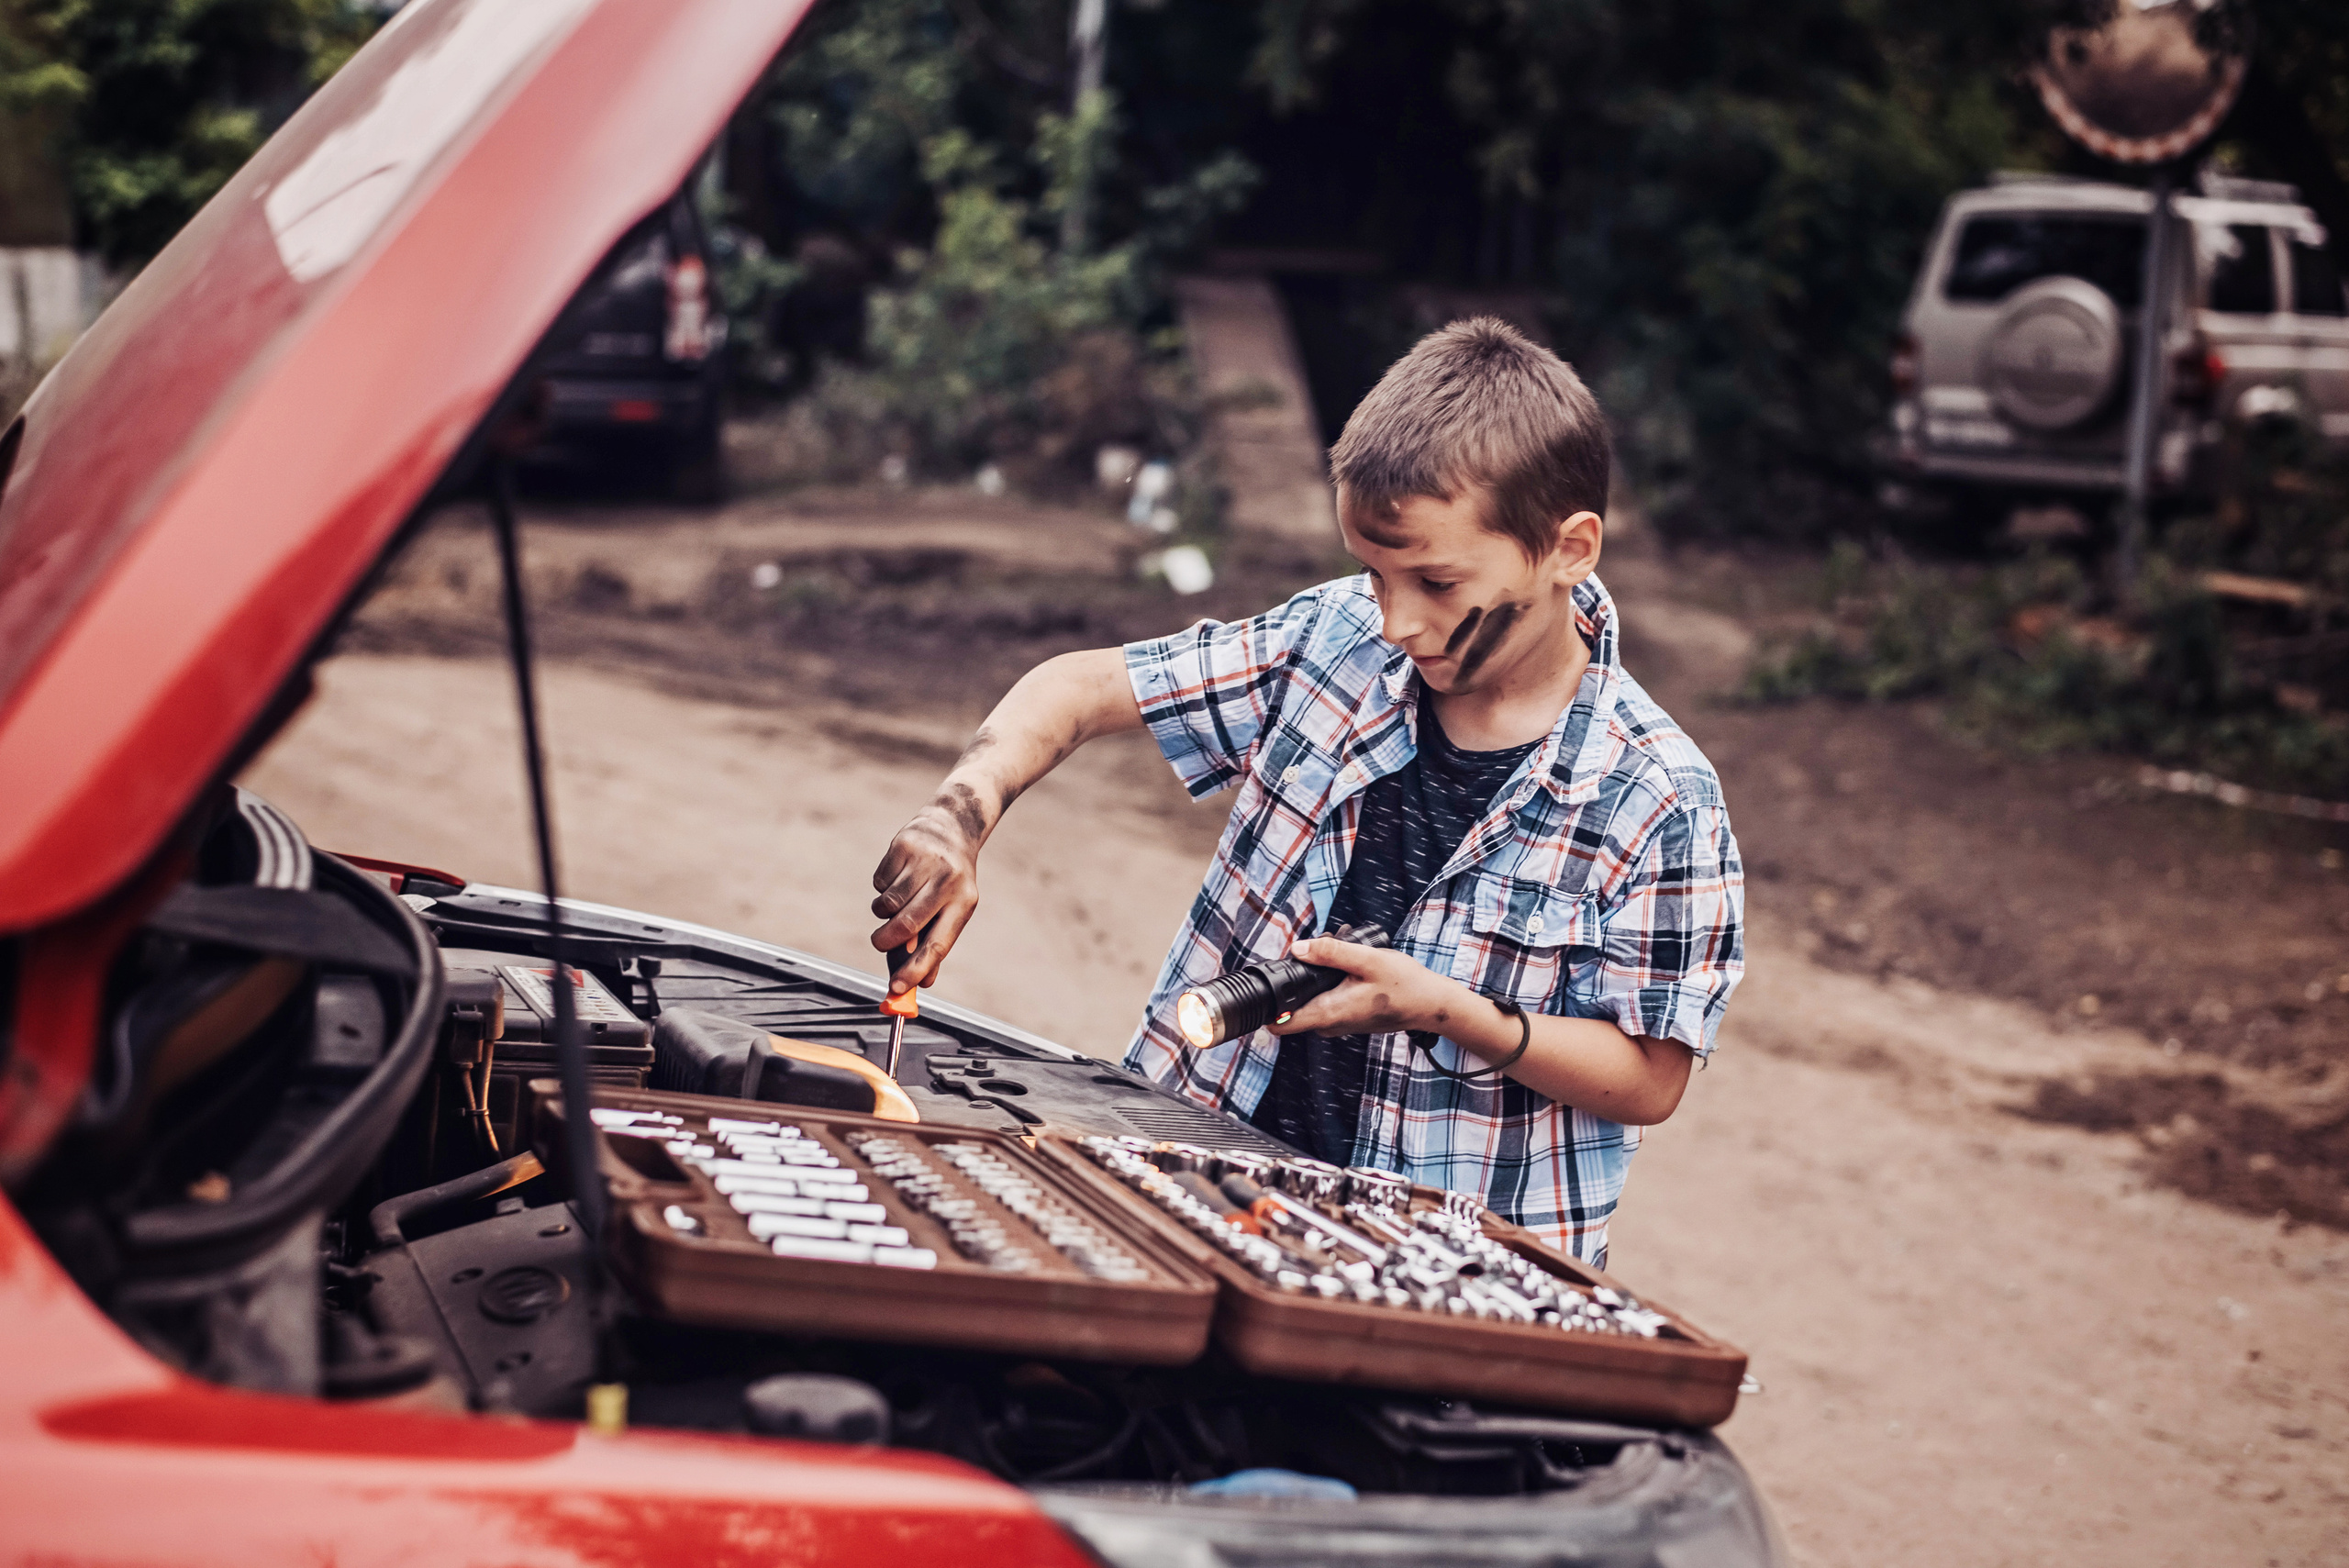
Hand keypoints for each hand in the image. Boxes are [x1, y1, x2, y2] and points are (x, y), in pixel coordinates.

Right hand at [869, 786, 987, 993]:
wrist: (952, 826)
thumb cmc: (951, 880)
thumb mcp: (954, 909)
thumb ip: (935, 944)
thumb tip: (920, 983)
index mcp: (964, 902)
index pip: (939, 944)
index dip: (916, 970)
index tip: (896, 989)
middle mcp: (947, 881)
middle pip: (907, 925)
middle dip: (886, 942)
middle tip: (880, 944)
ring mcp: (925, 861)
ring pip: (887, 905)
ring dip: (882, 913)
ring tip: (894, 904)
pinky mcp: (903, 846)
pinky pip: (879, 882)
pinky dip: (881, 888)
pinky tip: (896, 877)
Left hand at [1266, 936, 1476, 1038]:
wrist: (1430, 1004)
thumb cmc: (1404, 984)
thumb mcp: (1367, 960)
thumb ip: (1331, 953)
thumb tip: (1298, 948)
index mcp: (1328, 1013)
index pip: (1280, 1023)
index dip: (1267, 1006)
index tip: (1267, 984)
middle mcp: (1329, 1024)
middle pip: (1291, 1008)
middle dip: (1294, 980)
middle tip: (1315, 951)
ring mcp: (1338, 1023)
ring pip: (1309, 1002)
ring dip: (1314, 979)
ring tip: (1337, 953)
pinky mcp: (1346, 1017)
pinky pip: (1324, 1002)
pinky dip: (1328, 984)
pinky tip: (1347, 966)